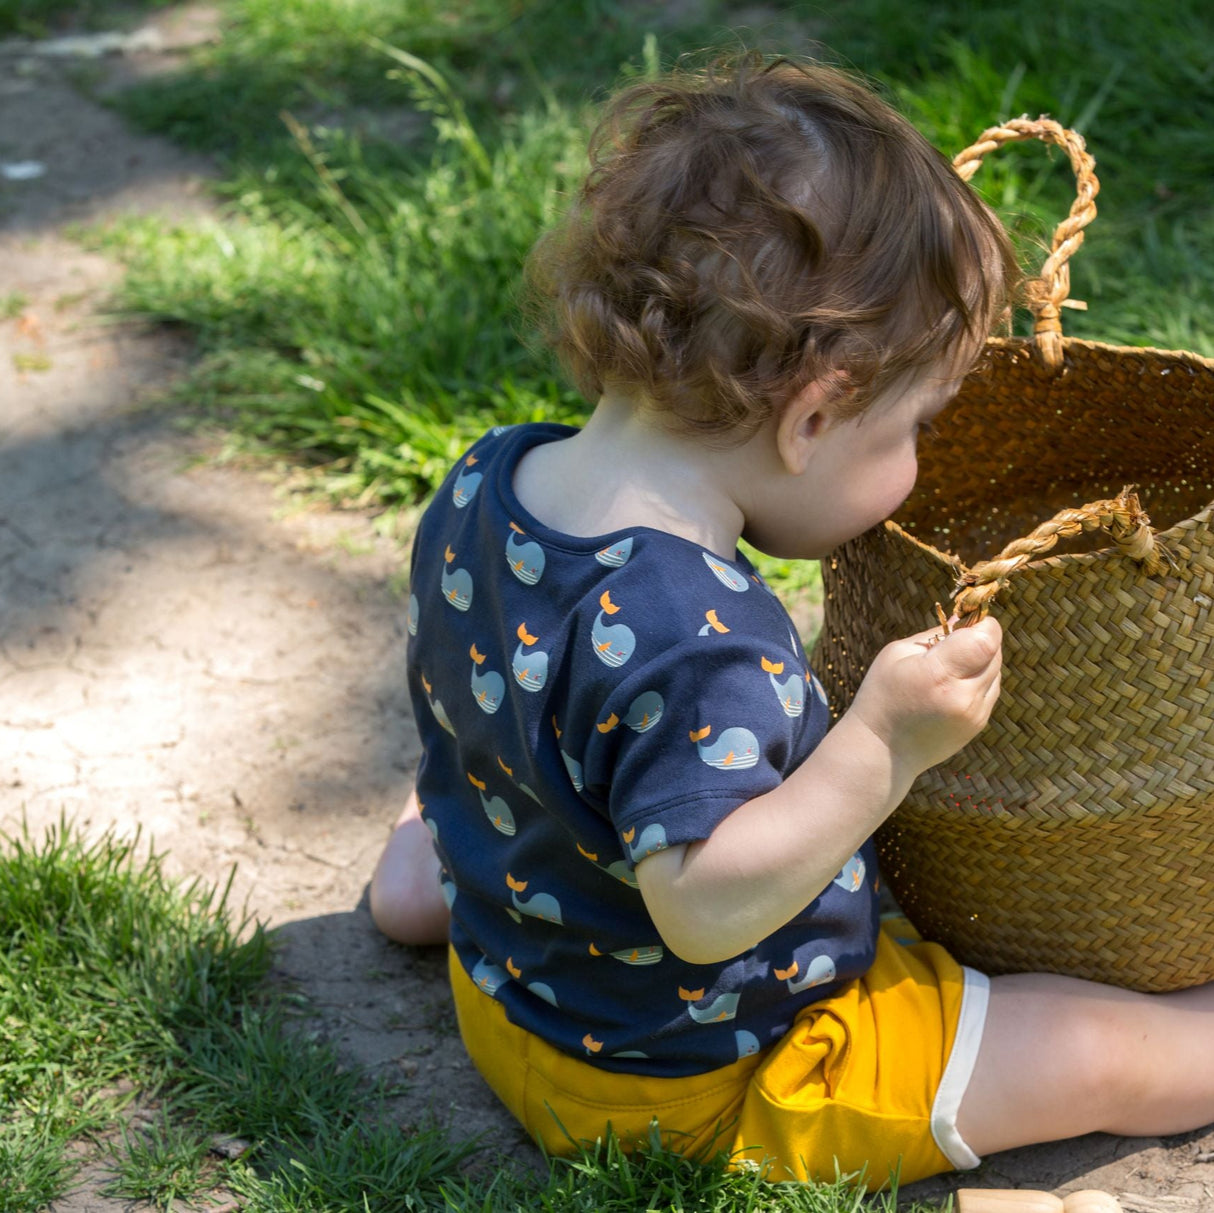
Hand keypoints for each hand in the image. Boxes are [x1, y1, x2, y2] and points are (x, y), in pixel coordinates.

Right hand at [847, 616, 1001, 777]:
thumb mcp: (897, 654)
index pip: (986, 640)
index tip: (965, 622)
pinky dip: (977, 680)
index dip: (982, 624)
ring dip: (980, 660)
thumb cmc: (882, 695)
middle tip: (952, 642)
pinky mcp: (979, 724)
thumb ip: (936, 634)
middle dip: (979, 639)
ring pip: (996, 670)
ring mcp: (975, 714)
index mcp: (939, 675)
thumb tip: (966, 617)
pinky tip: (951, 686)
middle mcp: (964, 697)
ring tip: (948, 668)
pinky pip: (990, 688)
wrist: (883, 751)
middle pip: (994, 652)